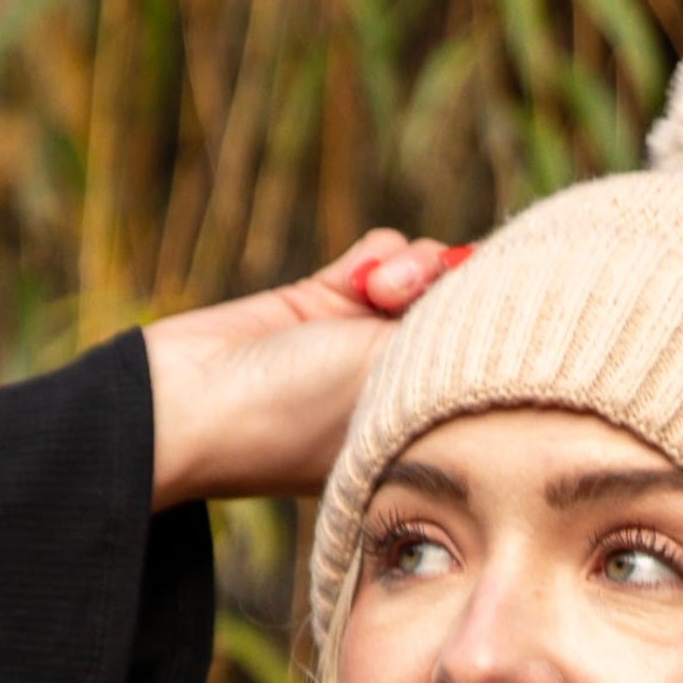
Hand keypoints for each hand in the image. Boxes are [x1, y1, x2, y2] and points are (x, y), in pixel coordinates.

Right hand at [145, 231, 469, 508]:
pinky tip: (353, 278)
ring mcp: (362, 341)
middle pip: (457, 307)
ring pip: (418, 274)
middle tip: (401, 297)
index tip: (476, 310)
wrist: (193, 399)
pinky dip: (376, 255)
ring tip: (371, 289)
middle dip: (441, 286)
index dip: (487, 320)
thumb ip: (442, 333)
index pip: (486, 358)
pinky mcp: (325, 303)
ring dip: (406, 266)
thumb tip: (488, 286)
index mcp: (426, 428)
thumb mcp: (389, 376)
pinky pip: (378, 256)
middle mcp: (400, 384)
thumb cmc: (296, 412)